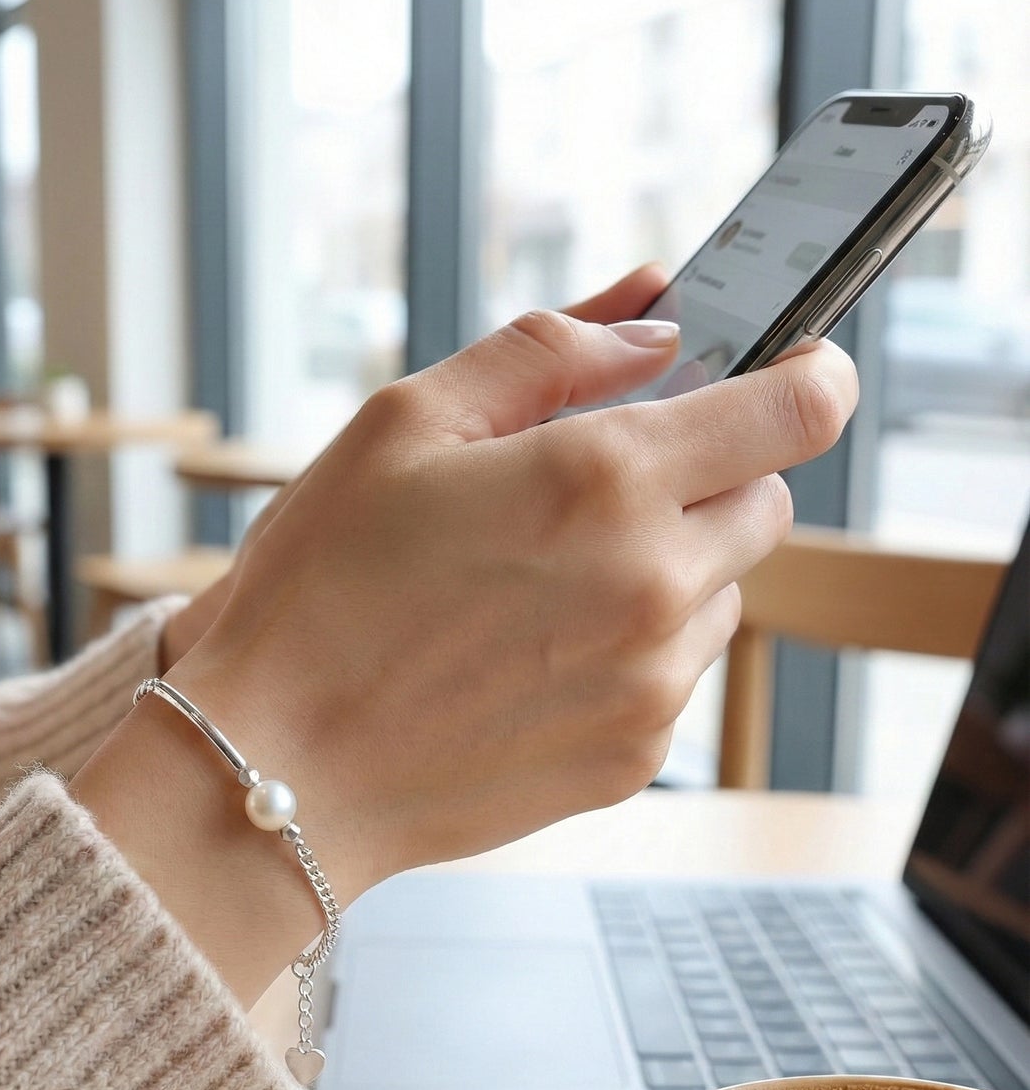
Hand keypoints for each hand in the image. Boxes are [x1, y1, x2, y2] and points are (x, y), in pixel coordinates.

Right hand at [167, 297, 856, 902]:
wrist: (280, 767)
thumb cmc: (319, 592)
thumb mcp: (403, 426)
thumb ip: (544, 351)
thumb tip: (649, 322)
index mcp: (602, 480)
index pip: (798, 409)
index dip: (808, 375)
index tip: (789, 369)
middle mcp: (652, 584)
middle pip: (765, 501)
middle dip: (706, 476)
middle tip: (596, 488)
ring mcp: (651, 682)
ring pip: (720, 592)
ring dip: (664, 568)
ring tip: (537, 586)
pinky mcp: (635, 755)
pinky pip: (672, 674)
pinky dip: (628, 649)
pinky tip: (526, 655)